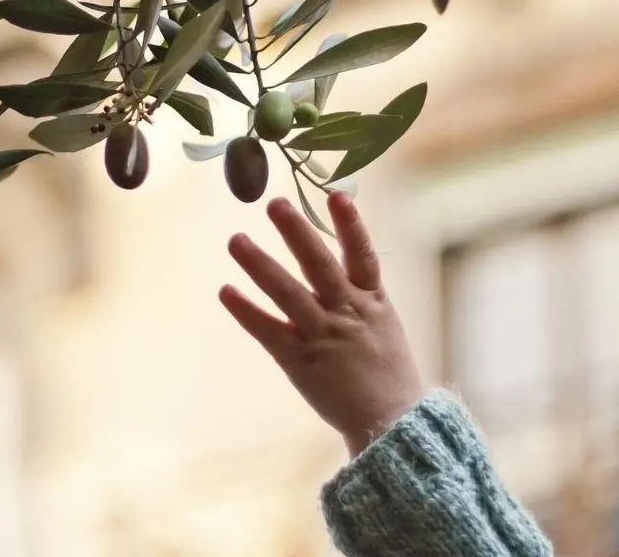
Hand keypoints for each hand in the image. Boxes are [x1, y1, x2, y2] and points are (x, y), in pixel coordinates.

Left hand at [220, 191, 425, 456]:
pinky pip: (269, 331)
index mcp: (374, 302)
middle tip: (274, 203)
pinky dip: (246, 311)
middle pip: (320, 265)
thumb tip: (340, 260)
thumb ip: (361, 295)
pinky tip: (226, 291)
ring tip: (236, 239)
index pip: (362, 255)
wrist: (392, 424)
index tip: (336, 194)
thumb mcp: (384, 326)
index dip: (350, 224)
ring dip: (260, 264)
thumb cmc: (388, 374)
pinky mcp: (301, 362)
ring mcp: (324, 336)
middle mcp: (348, 314)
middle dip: (297, 232)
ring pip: (288, 293)